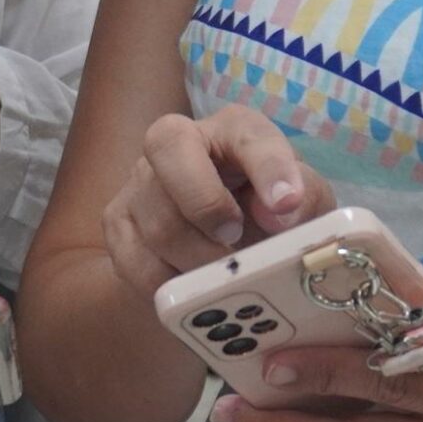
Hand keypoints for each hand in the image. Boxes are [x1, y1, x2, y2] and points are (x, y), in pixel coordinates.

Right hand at [102, 106, 333, 298]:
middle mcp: (177, 141)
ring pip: (158, 220)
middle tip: (234, 239)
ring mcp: (139, 182)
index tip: (286, 205)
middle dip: (205, 201)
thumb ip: (305, 200)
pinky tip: (194, 291)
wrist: (215, 249)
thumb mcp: (303, 207)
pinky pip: (136, 262)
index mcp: (233, 130)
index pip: (247, 132)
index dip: (268, 166)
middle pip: (168, 147)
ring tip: (225, 278)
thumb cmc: (266, 216)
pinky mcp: (117, 223)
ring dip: (198, 262)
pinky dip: (171, 287)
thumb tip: (279, 212)